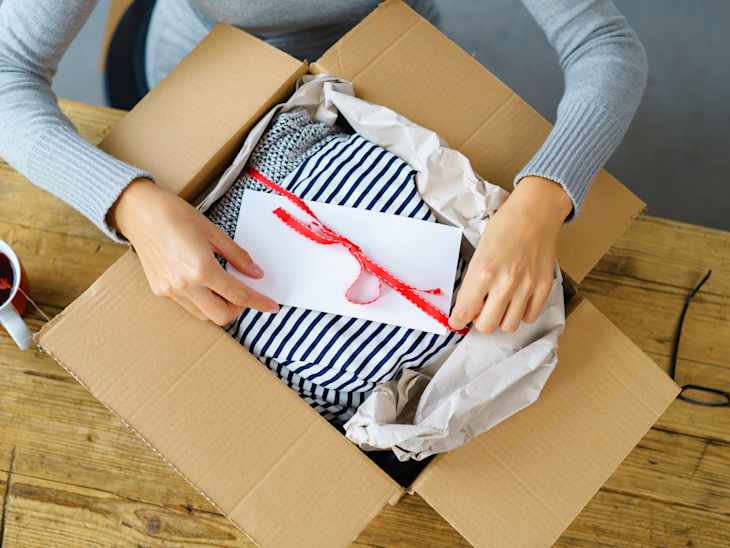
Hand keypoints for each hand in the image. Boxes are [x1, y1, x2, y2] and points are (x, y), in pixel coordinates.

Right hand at [109, 179, 278, 324]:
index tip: (272, 306)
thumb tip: (256, 274)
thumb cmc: (175, 215)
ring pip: (203, 315)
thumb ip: (237, 256)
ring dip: (219, 307)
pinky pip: (188, 306)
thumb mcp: (213, 232)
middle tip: (244, 294)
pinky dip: (202, 301)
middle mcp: (185, 285)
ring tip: (223, 287)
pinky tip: (203, 283)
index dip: (259, 302)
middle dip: (238, 310)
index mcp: (202, 269)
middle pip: (221, 316)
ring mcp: (170, 291)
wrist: (138, 212)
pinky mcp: (160, 290)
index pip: (238, 295)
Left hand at [449, 176, 571, 332]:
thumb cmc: (504, 226)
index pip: (464, 311)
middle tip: (480, 310)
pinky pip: (530, 317)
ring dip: (501, 319)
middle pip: (487, 326)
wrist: (535, 212)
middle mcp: (505, 283)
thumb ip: (474, 281)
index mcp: (483, 271)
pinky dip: (521, 313)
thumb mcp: (479, 251)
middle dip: (479, 321)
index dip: (458, 321)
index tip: (457, 321)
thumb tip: (469, 307)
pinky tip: (518, 301)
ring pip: (509, 326)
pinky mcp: (544, 287)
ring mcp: (527, 287)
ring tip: (500, 305)